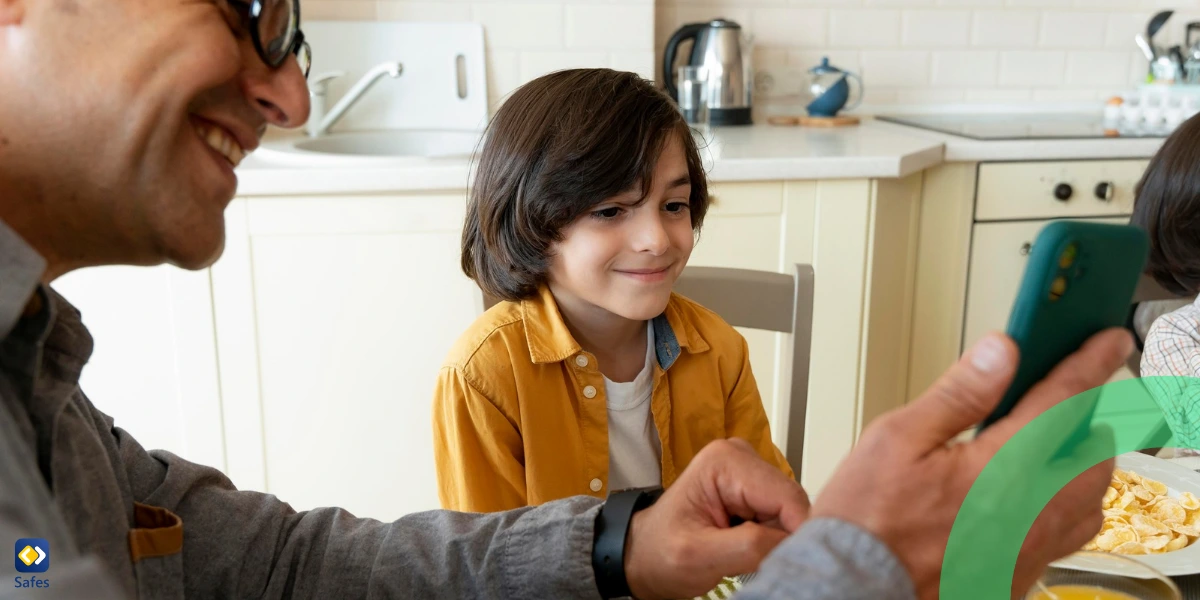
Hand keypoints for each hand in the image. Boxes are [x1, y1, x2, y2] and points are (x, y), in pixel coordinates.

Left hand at [623, 438, 809, 599]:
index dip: (796, 533)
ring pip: (791, 513)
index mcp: (725, 461)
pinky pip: (783, 518)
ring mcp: (750, 473)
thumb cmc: (660, 550)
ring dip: (775, 540)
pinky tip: (746, 546)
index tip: (788, 562)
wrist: (646, 554)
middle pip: (792, 504)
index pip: (788, 497)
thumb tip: (794, 541)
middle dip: (781, 537)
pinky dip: (772, 539)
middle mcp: (742, 457)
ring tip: (742, 554)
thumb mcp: (697, 555)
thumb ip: (748, 546)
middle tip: (749, 561)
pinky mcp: (755, 491)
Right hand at [810, 329, 1131, 599]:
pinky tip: (1040, 495)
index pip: (1062, 401)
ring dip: (1082, 461)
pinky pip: (1071, 533)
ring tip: (1055, 441)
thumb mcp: (897, 439)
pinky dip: (1069, 502)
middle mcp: (1030, 511)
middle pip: (1091, 452)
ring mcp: (1031, 547)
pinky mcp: (1022, 572)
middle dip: (1086, 416)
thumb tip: (1000, 354)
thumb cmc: (866, 523)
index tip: (1105, 340)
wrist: (857, 590)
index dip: (1088, 363)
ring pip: (1090, 496)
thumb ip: (958, 394)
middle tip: (1066, 392)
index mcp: (1001, 468)